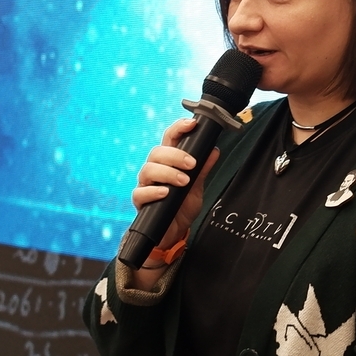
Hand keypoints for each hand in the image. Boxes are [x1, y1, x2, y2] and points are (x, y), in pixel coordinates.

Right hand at [129, 117, 221, 253]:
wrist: (175, 232)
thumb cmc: (183, 207)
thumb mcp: (198, 187)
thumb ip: (203, 169)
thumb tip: (214, 150)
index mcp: (168, 162)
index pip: (170, 139)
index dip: (179, 128)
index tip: (192, 124)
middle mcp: (155, 170)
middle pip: (157, 152)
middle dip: (175, 155)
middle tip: (191, 165)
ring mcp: (146, 185)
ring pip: (148, 169)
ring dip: (168, 173)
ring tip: (184, 181)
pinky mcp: (140, 201)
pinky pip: (141, 192)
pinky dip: (154, 191)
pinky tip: (166, 193)